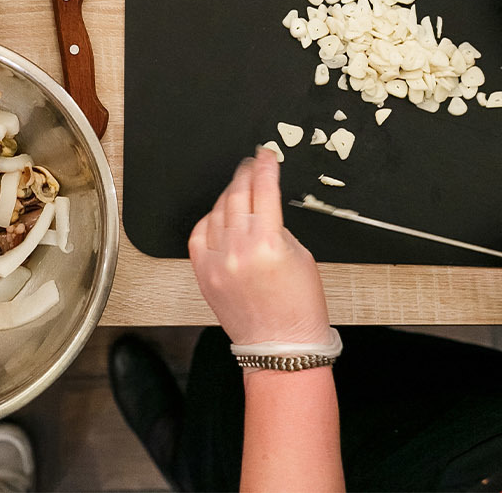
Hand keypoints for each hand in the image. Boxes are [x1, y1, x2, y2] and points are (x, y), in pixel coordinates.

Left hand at [187, 149, 330, 345]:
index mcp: (269, 243)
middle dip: (245, 175)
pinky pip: (199, 234)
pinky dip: (209, 220)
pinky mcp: (204, 273)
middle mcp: (239, 249)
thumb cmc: (298, 308)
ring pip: (217, 212)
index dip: (265, 166)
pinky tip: (219, 216)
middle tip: (250, 165)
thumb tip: (264, 208)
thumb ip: (279, 228)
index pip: (264, 189)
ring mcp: (217, 261)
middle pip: (238, 195)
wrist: (280, 345)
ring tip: (238, 189)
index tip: (265, 155)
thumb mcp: (302, 256)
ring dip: (228, 196)